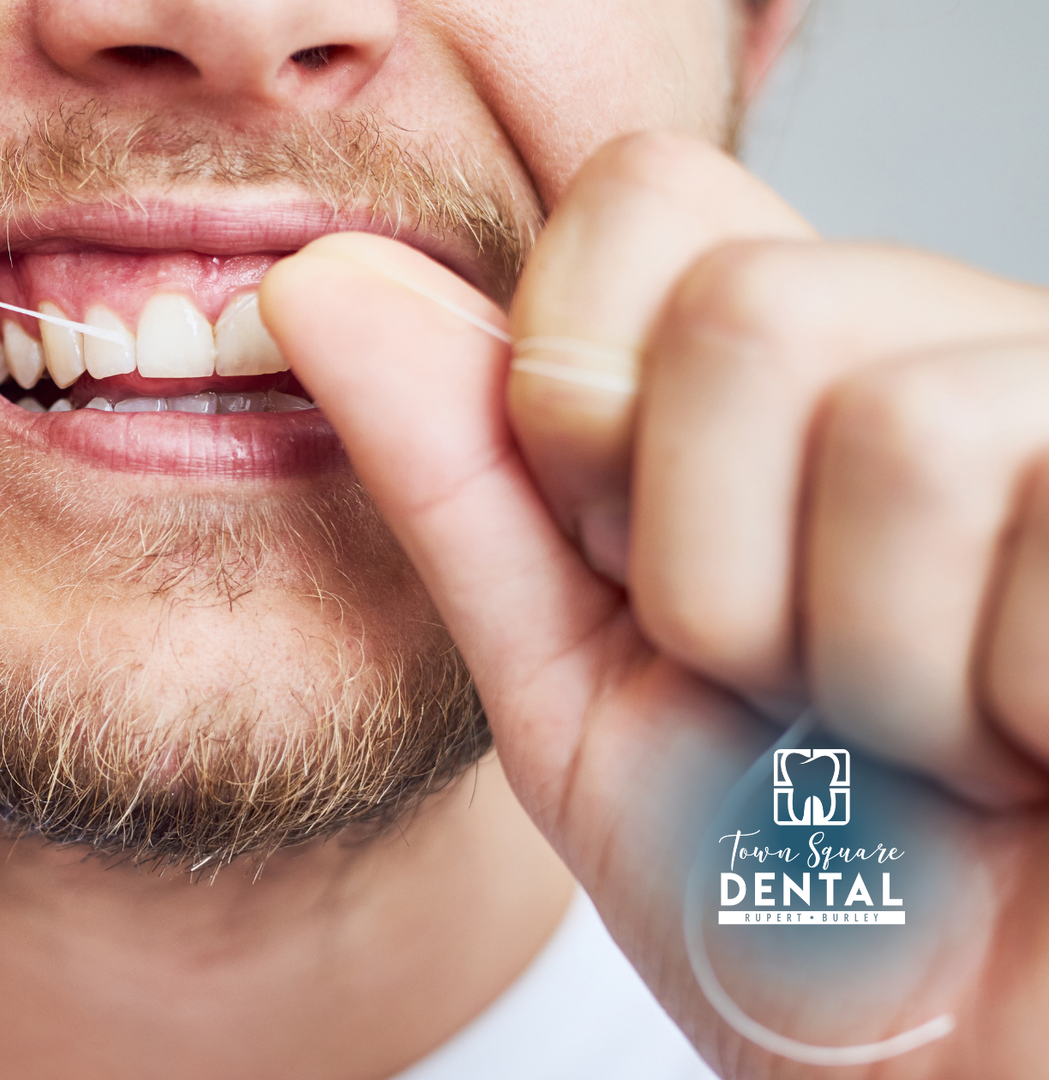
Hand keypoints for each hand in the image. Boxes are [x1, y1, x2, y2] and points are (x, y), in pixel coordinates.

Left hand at [262, 132, 1048, 1077]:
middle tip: (791, 693)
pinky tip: (1036, 747)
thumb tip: (311, 280)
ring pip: (900, 427)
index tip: (620, 562)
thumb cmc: (778, 899)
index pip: (651, 195)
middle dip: (709, 574)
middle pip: (751, 308)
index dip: (581, 388)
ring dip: (865, 670)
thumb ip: (463, 480)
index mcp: (800, 376)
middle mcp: (957, 356)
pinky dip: (1005, 706)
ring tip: (922, 748)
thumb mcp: (574, 683)